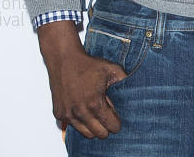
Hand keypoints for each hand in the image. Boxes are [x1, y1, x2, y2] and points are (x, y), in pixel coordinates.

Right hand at [38, 21, 126, 138]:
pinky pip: (72, 126)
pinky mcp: (59, 113)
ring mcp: (68, 114)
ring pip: (86, 133)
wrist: (64, 59)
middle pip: (99, 134)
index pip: (111, 126)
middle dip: (106, 127)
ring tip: (95, 112)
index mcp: (94, 104)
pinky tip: (82, 109)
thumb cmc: (87, 64)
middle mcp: (80, 112)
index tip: (116, 117)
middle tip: (106, 116)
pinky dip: (79, 121)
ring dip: (92, 126)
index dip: (116, 123)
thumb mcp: (111, 69)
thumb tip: (134, 93)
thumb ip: (125, 82)